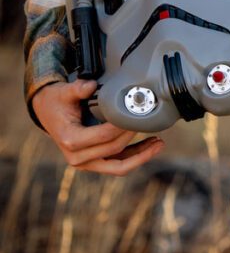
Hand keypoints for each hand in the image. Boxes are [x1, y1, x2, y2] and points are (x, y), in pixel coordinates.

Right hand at [31, 79, 164, 174]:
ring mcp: (86, 163)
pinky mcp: (94, 162)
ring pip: (118, 167)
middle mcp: (77, 157)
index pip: (103, 137)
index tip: (137, 115)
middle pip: (113, 152)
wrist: (48, 112)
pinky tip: (150, 146)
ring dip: (140, 157)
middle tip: (151, 124)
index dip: (122, 127)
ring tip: (159, 143)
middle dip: (135, 139)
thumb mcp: (64, 92)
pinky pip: (117, 165)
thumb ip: (78, 88)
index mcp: (70, 140)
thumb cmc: (58, 101)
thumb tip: (90, 85)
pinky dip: (134, 157)